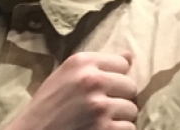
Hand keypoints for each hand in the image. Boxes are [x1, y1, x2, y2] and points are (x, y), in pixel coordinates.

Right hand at [6, 51, 137, 129]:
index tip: (102, 86)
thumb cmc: (48, 104)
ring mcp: (99, 106)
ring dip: (119, 116)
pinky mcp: (104, 128)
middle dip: (119, 97)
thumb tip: (130, 56)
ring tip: (99, 118)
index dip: (115, 76)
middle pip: (130, 86)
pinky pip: (129, 128)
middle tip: (100, 105)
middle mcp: (92, 80)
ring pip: (132, 109)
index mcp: (80, 62)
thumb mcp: (66, 75)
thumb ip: (95, 65)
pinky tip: (101, 129)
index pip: (122, 63)